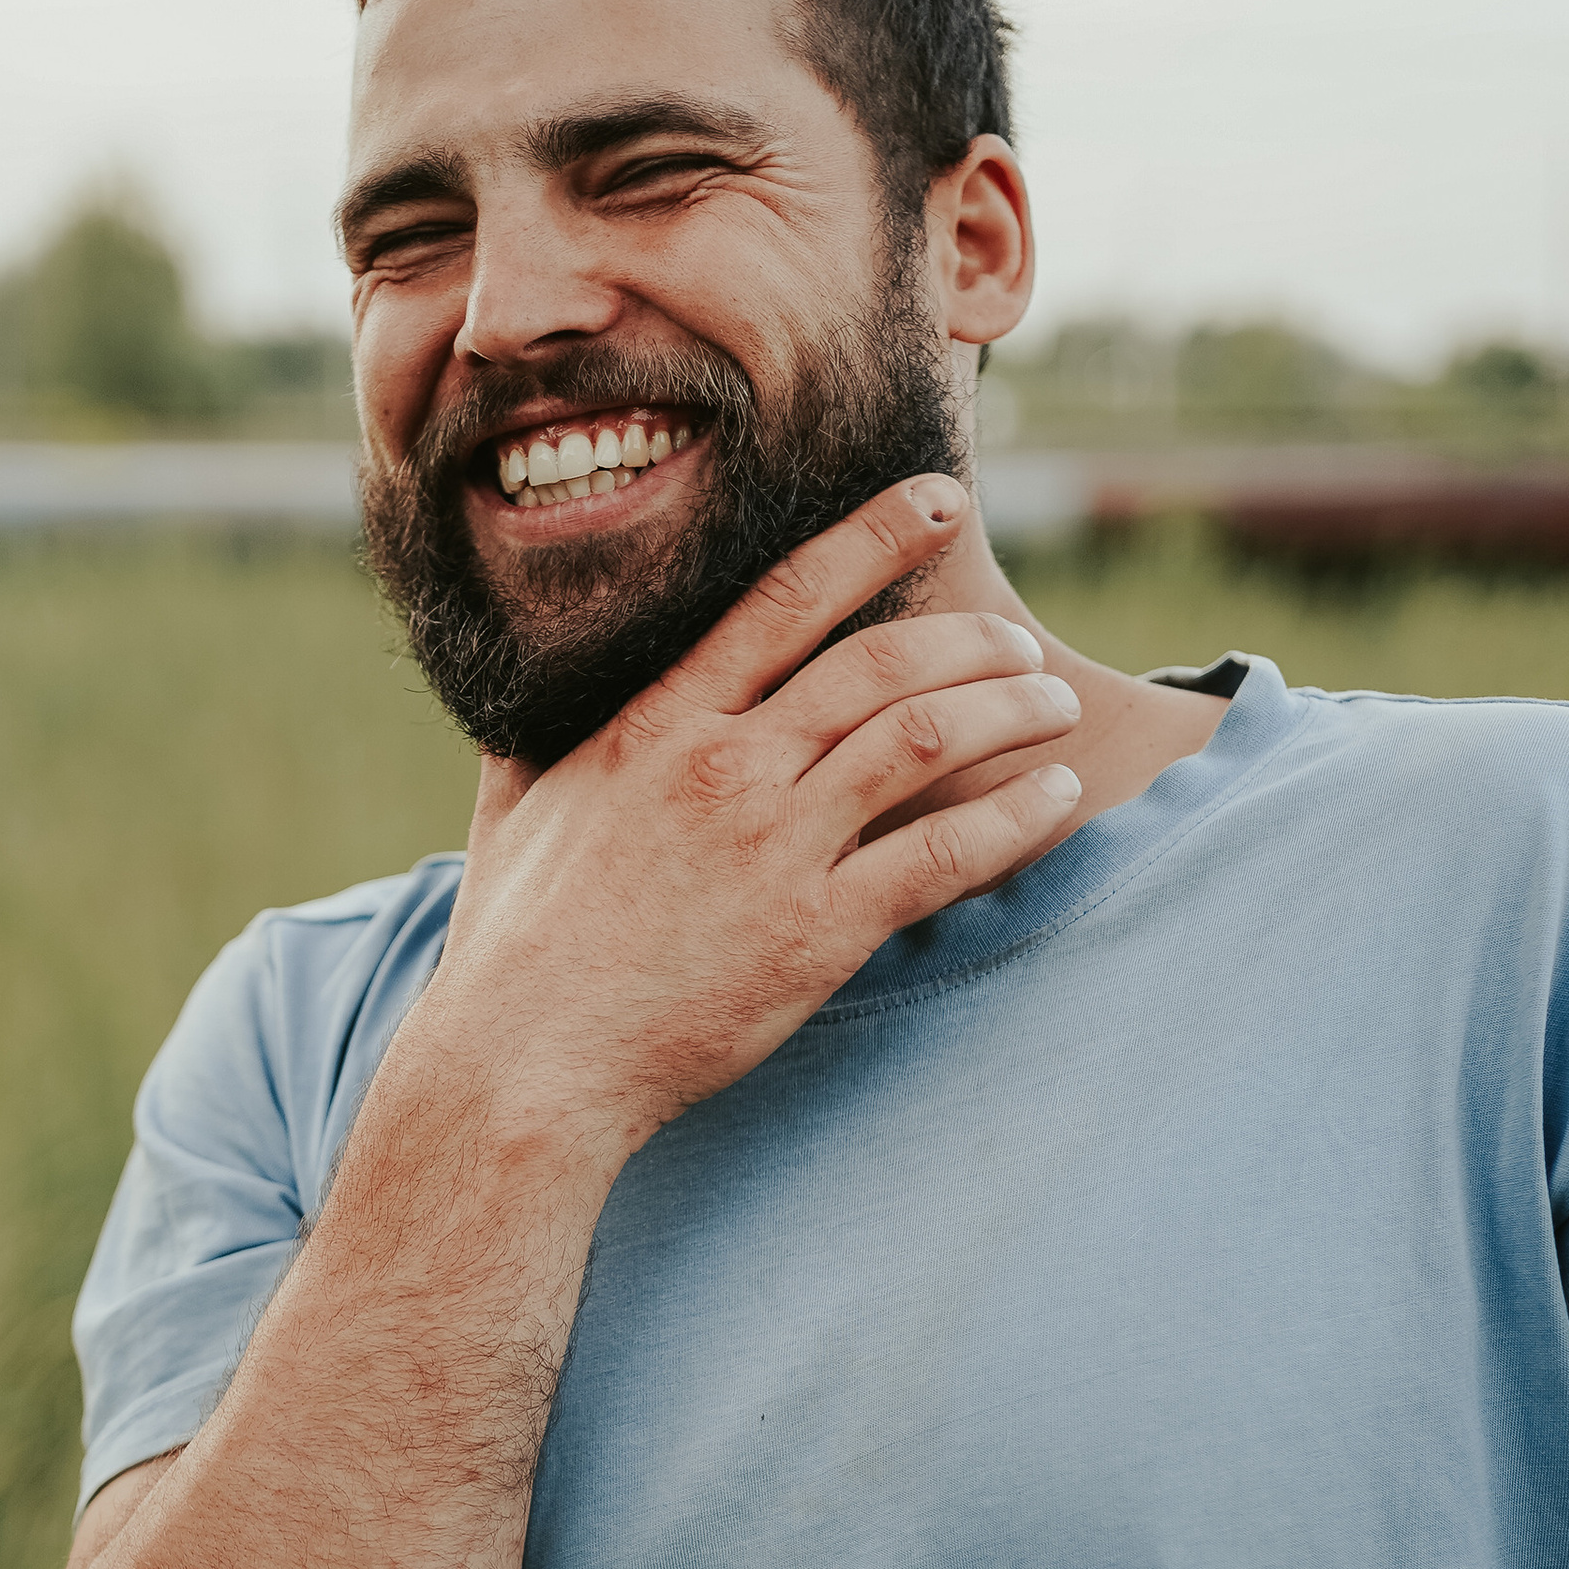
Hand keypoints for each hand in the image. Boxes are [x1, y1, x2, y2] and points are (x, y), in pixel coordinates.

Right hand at [427, 476, 1082, 1164]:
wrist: (526, 1065)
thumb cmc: (513, 947)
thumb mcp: (512, 810)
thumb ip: (532, 741)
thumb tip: (517, 695)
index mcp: (657, 725)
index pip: (785, 599)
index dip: (873, 538)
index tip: (937, 503)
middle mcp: (726, 768)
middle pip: (880, 664)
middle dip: (970, 640)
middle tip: (1018, 644)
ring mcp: (774, 849)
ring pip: (924, 741)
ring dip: (1007, 710)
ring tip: (1055, 705)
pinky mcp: (816, 934)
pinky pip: (941, 856)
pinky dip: (1013, 818)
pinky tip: (1056, 798)